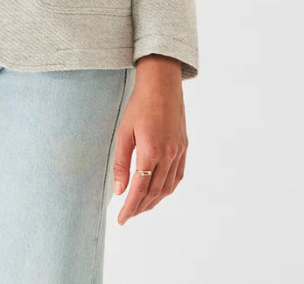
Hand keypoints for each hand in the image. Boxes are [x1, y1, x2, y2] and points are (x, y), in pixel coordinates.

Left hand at [112, 55, 187, 224]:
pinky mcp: (184, 148)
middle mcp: (168, 155)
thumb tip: (119, 190)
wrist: (162, 85)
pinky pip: (177, 176)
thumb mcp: (124, 132)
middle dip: (140, 207)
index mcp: (151, 151)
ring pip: (167, 187)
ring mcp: (179, 152)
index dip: (130, 207)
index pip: (140, 189)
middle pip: (154, 192)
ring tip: (141, 207)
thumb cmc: (139, 105)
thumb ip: (121, 163)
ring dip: (154, 201)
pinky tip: (158, 192)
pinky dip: (167, 189)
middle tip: (128, 216)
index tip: (121, 219)